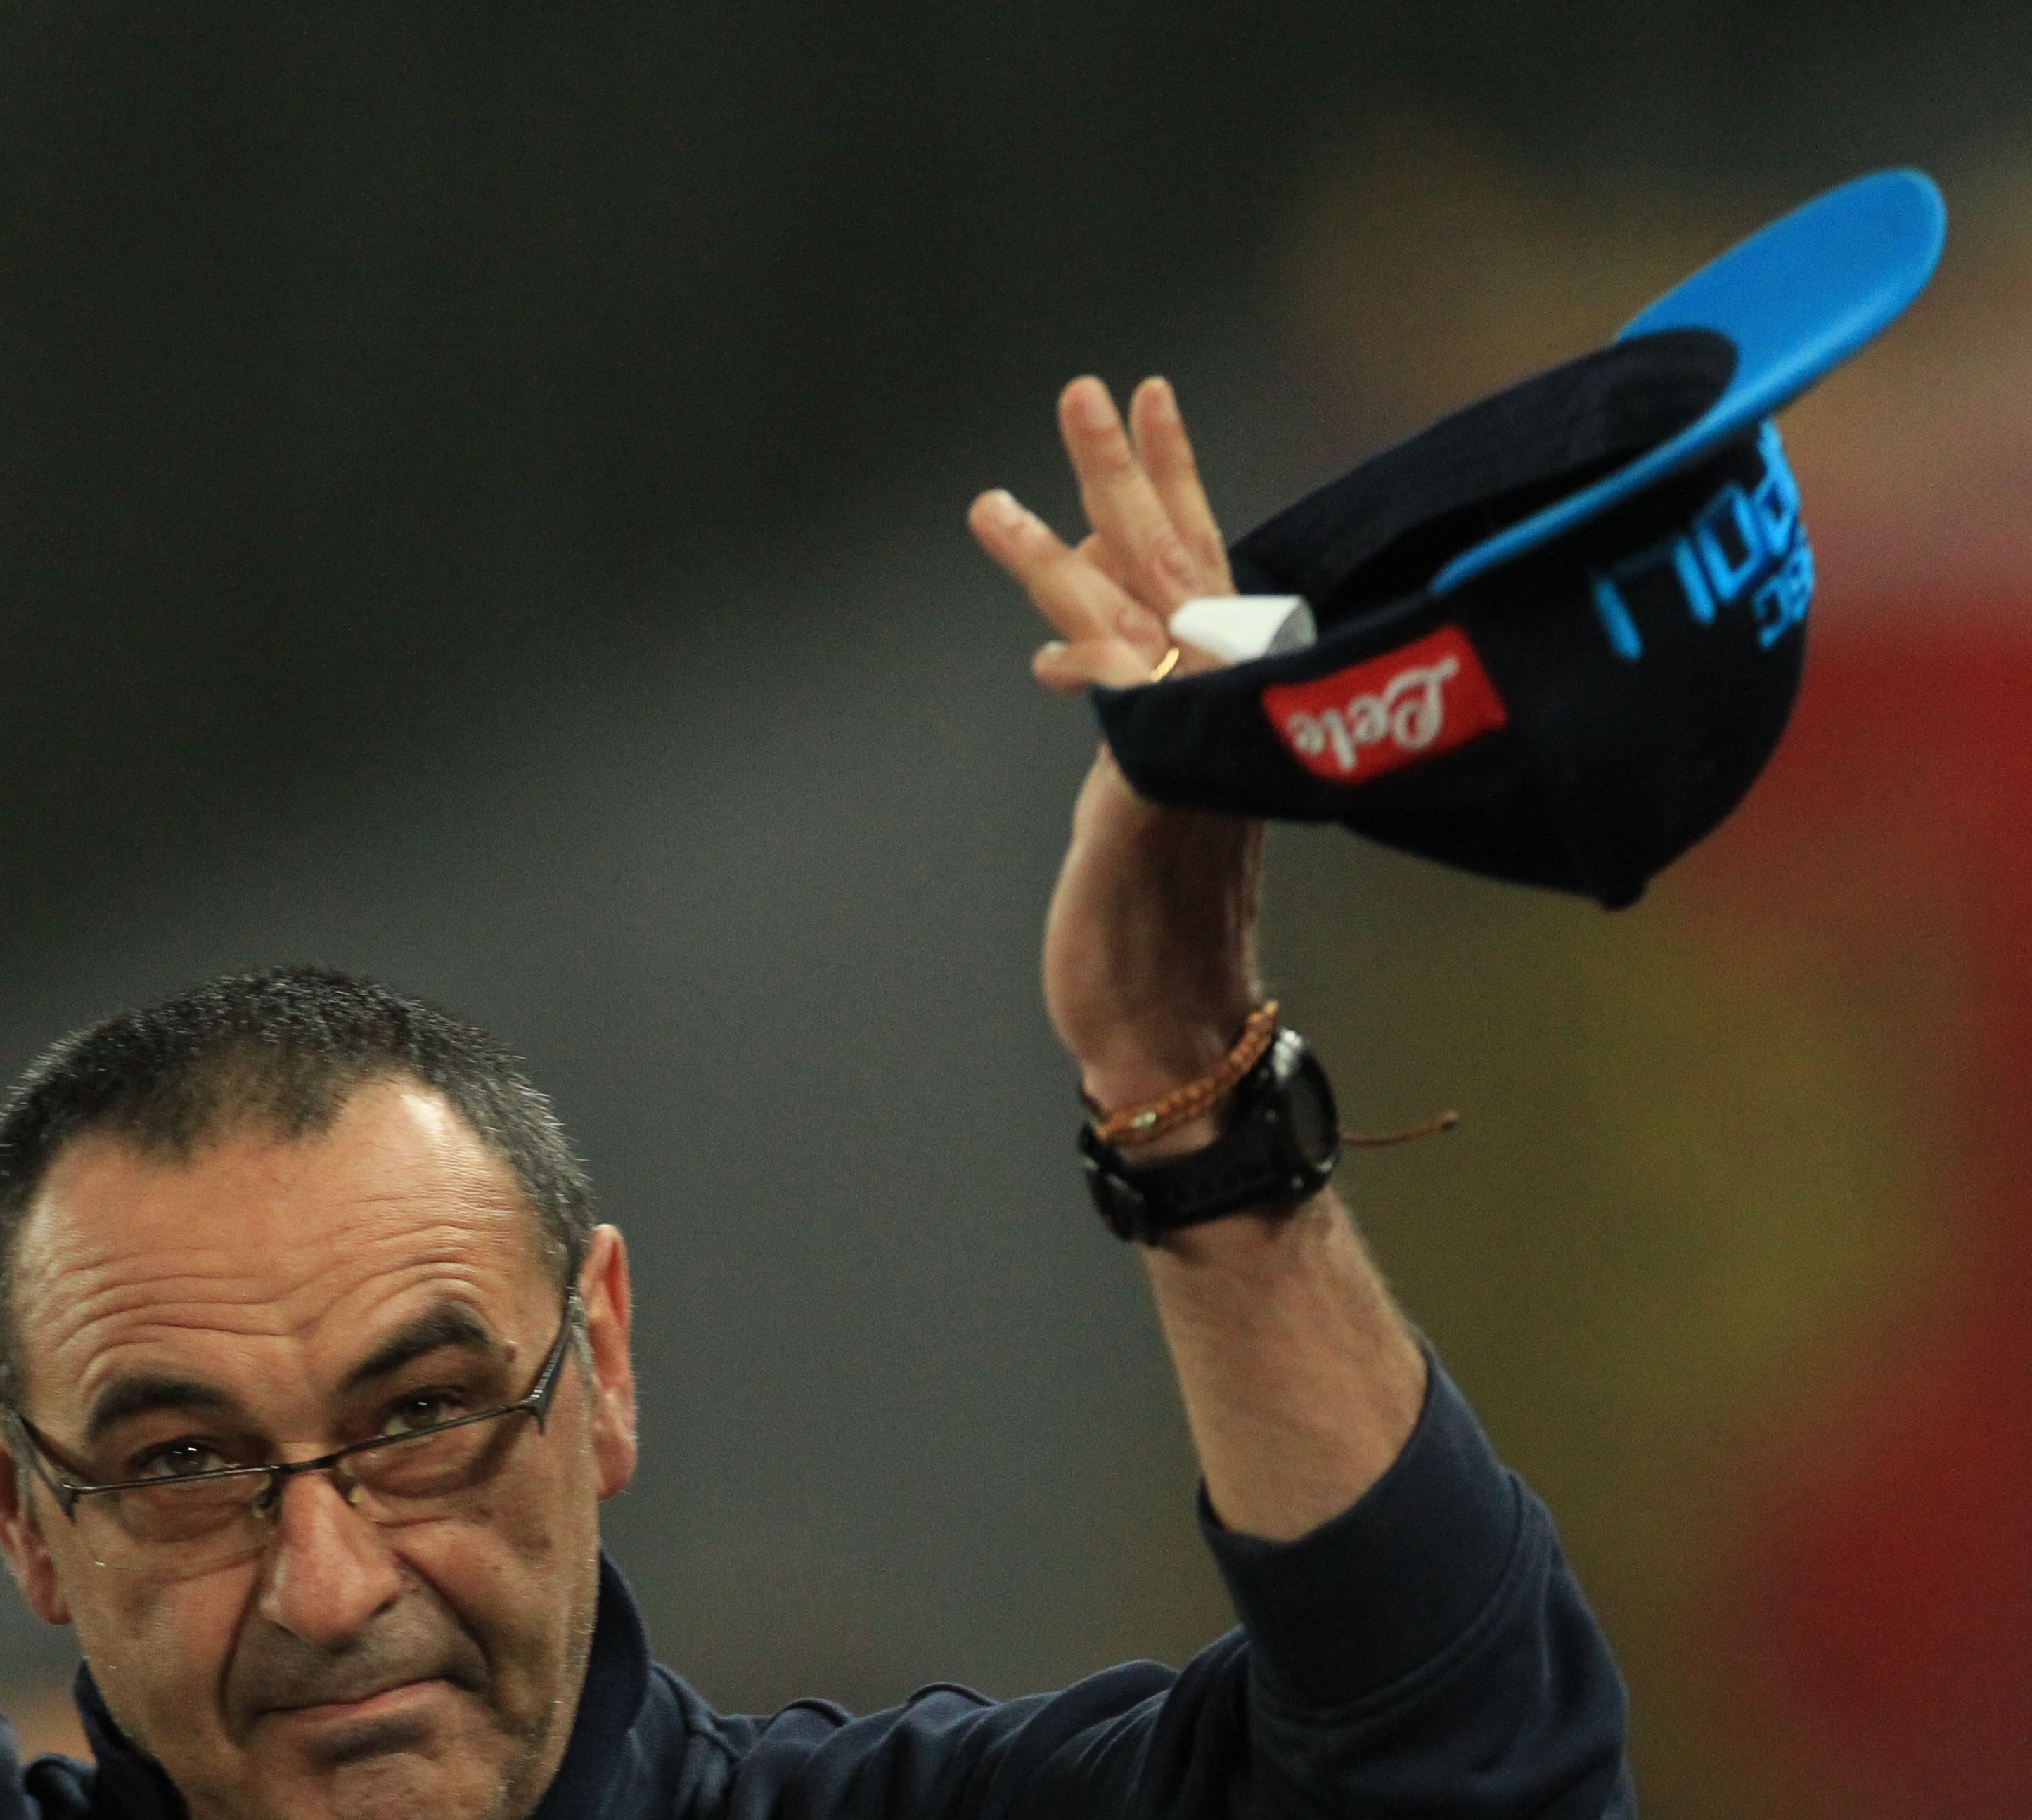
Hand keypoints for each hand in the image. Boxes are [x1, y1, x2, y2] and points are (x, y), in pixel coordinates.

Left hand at [967, 377, 1260, 1130]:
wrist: (1182, 1027)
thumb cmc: (1162, 927)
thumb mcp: (1146, 796)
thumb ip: (1140, 719)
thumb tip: (1084, 653)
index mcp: (1211, 703)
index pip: (1197, 563)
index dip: (1173, 479)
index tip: (1152, 398)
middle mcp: (1210, 710)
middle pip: (1171, 563)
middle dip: (1128, 473)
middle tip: (1092, 387)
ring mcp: (1190, 747)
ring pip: (1135, 615)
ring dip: (1077, 535)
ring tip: (1013, 477)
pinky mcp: (1155, 793)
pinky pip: (1123, 702)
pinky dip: (1084, 652)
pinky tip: (1042, 614)